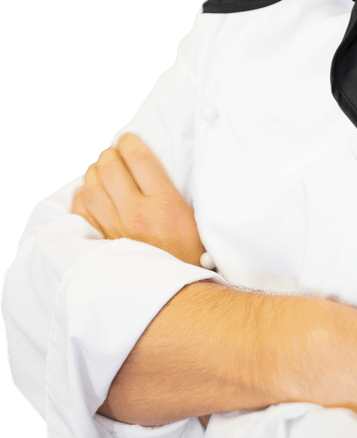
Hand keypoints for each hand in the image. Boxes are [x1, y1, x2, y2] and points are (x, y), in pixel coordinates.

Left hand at [72, 133, 204, 265]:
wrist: (179, 299)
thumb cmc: (193, 258)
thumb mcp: (194, 220)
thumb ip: (175, 193)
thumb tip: (157, 169)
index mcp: (165, 205)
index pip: (140, 160)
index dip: (130, 142)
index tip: (128, 138)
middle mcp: (137, 215)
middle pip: (112, 169)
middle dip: (109, 154)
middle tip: (113, 152)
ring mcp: (115, 232)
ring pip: (92, 189)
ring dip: (93, 173)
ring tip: (99, 170)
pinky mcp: (102, 247)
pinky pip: (81, 214)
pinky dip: (81, 199)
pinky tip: (86, 194)